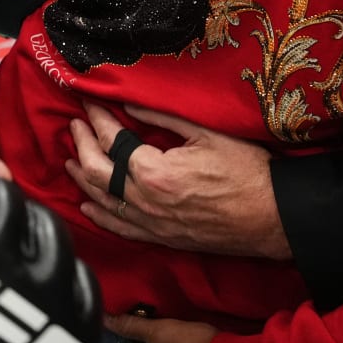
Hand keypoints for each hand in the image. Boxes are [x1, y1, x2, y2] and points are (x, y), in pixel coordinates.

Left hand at [64, 101, 289, 259]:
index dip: (97, 119)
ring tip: (70, 160)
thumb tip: (129, 107)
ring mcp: (151, 224)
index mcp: (154, 172)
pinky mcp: (162, 238)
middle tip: (75, 124)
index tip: (88, 103)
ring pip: (103, 200)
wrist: (272, 218)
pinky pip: (121, 228)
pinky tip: (88, 206)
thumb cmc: (247, 173)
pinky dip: (100, 215)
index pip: (112, 141)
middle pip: (97, 171)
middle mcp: (145, 201)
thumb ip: (163, 120)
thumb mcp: (207, 134)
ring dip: (82, 178)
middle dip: (82, 144)